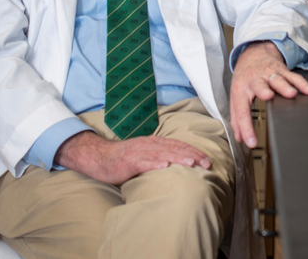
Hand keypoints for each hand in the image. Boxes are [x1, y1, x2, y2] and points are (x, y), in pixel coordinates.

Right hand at [54, 130, 211, 184]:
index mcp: (155, 142)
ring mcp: (139, 153)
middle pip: (175, 148)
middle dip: (193, 155)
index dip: (194, 151)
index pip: (179, 146)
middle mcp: (149, 145)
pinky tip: (164, 166)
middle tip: (207, 163)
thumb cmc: (124, 158)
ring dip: (177, 158)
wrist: (99, 157)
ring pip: (162, 154)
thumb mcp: (145, 153)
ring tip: (191, 163)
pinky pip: (143, 162)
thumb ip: (160, 155)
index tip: (208, 159)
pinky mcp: (129, 162)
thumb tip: (179, 162)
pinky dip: (154, 164)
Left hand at [230, 41, 307, 148]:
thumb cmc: (245, 78)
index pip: (242, 110)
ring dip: (284, 87)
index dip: (246, 128)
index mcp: (241, 89)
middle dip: (264, 90)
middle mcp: (255, 80)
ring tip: (291, 94)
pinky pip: (293, 77)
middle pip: (259, 86)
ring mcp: (269, 74)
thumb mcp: (236, 96)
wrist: (253, 55)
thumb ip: (237, 118)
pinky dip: (301, 83)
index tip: (252, 142)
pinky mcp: (282, 70)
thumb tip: (240, 137)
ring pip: (278, 80)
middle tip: (268, 96)